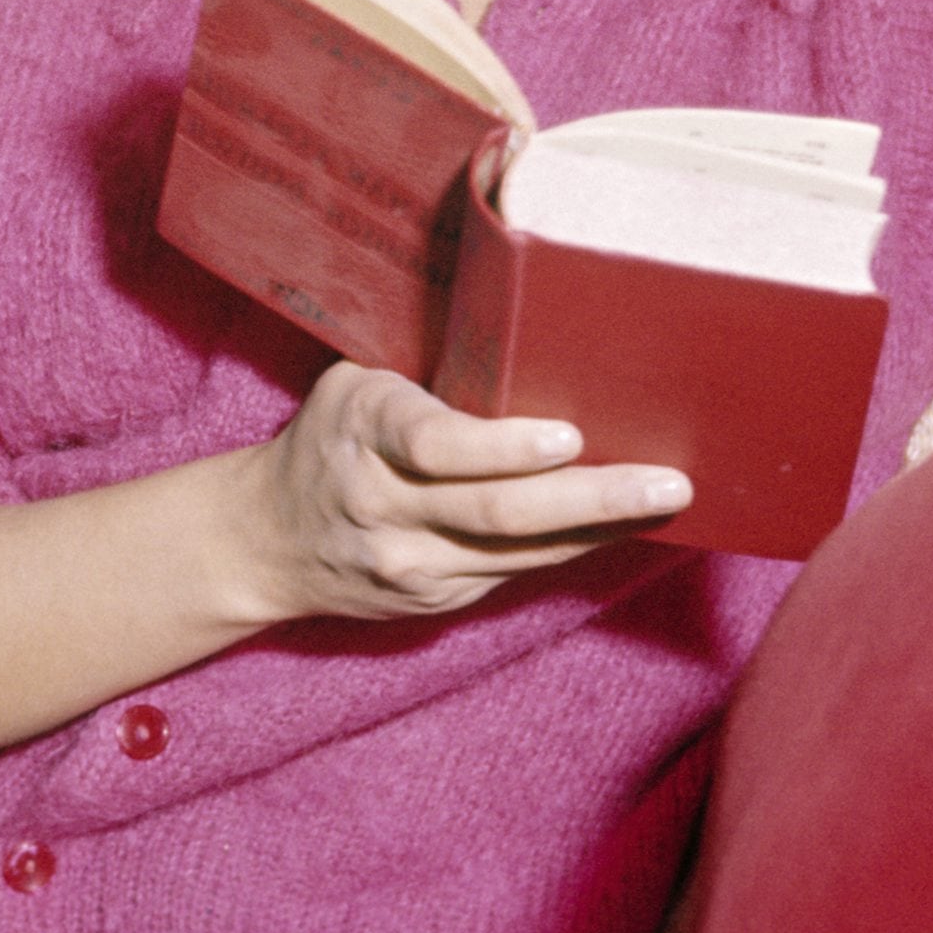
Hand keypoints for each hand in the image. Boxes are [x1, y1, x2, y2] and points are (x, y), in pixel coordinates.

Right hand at [239, 360, 689, 623]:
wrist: (264, 539)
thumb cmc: (331, 438)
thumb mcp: (355, 385)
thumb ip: (424, 375)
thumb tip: (534, 332)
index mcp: (364, 432)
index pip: (435, 446)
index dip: (506, 448)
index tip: (567, 435)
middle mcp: (384, 506)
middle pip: (498, 513)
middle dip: (593, 499)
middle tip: (668, 483)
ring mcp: (407, 564)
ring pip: (520, 552)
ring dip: (601, 529)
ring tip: (667, 502)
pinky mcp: (432, 600)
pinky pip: (518, 572)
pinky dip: (574, 548)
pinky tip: (622, 527)